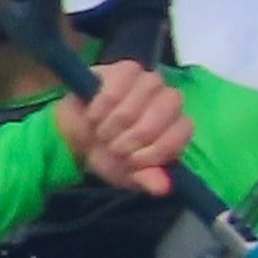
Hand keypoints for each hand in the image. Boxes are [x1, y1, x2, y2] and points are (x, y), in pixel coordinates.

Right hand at [52, 57, 189, 197]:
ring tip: (101, 132)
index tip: (132, 162)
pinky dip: (102, 105)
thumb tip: (163, 187)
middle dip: (133, 136)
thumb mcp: (127, 175)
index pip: (182, 131)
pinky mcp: (125, 70)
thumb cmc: (108, 155)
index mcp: (176, 126)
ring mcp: (148, 82)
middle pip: (162, 113)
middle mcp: (168, 100)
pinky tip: (94, 115)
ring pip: (139, 99)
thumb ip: (146, 179)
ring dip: (114, 122)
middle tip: (113, 147)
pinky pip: (118, 85)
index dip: (156, 149)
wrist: (75, 138)